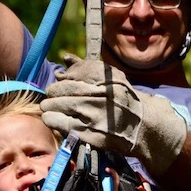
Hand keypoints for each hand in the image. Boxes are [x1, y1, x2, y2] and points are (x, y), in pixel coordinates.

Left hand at [40, 56, 187, 173]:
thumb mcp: (112, 78)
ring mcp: (95, 115)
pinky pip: (60, 123)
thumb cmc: (122, 99)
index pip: (72, 73)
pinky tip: (52, 119)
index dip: (62, 78)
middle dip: (52, 92)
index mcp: (106, 78)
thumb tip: (65, 57)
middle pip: (61, 89)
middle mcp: (101, 95)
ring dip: (48, 106)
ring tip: (48, 108)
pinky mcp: (90, 133)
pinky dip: (52, 120)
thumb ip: (87, 67)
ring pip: (57, 106)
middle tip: (50, 96)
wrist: (142, 126)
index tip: (59, 82)